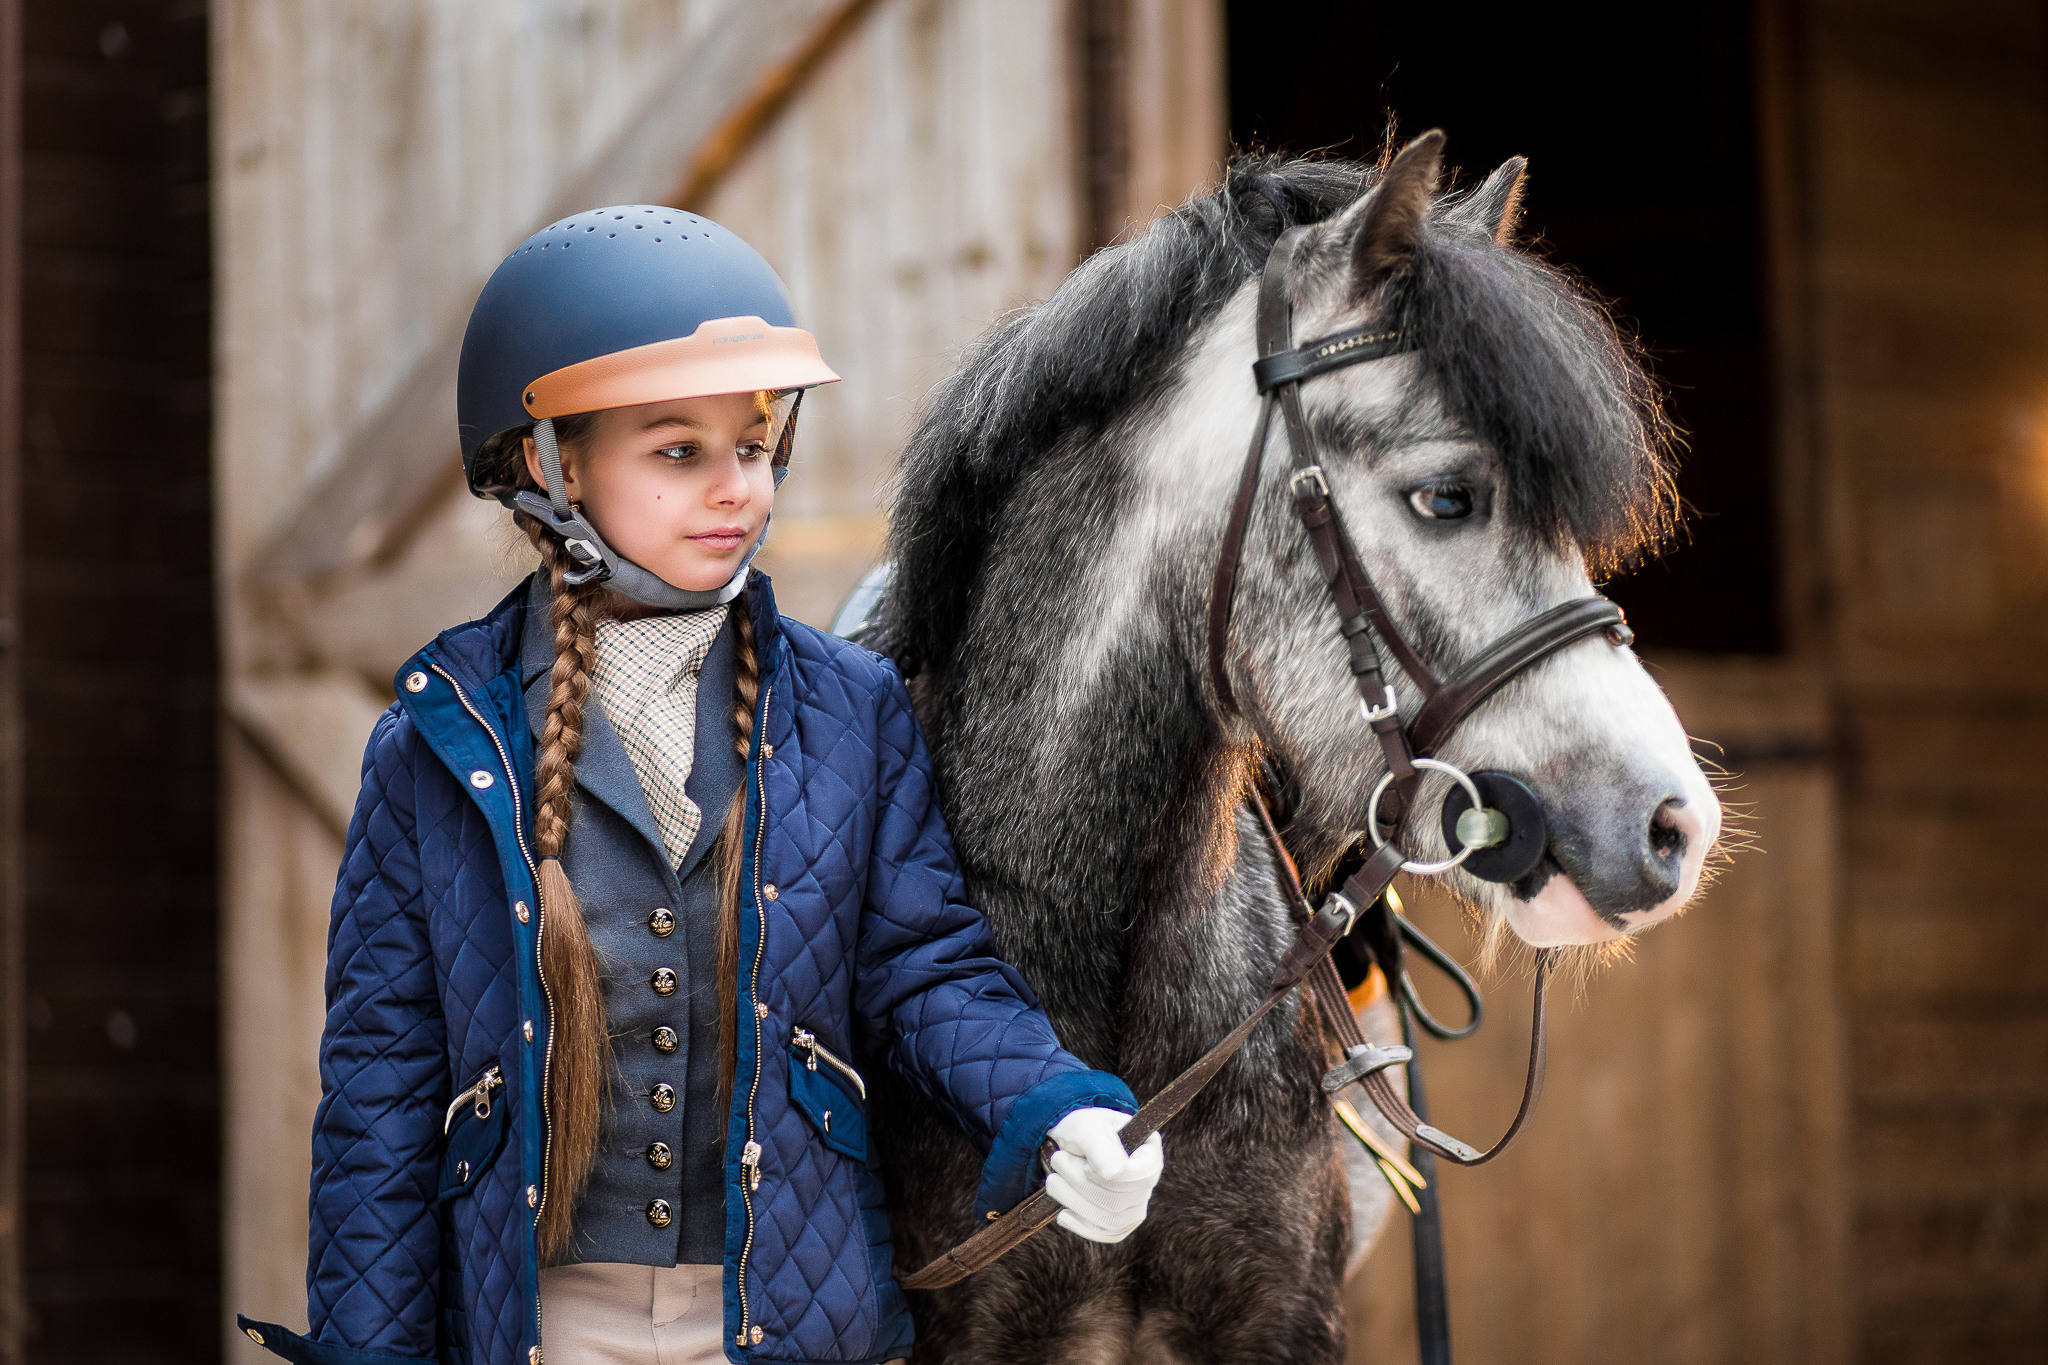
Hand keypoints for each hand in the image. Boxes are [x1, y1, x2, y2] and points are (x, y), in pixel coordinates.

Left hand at [1043, 1107, 1163, 1243]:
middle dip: (1082, 1184)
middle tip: (1058, 1159)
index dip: (1111, 1177)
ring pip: (1112, 1219)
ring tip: (1053, 1180)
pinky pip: (1105, 1233)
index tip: (1084, 1165)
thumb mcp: (1087, 1127)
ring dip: (1075, 1201)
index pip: (1142, 1176)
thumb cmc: (1081, 1129)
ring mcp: (1136, 1204)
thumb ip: (1100, 1147)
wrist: (1068, 1145)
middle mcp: (1148, 1181)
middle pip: (1121, 1200)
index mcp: (1148, 1152)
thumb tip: (1114, 1174)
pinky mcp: (1119, 1222)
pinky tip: (1063, 1214)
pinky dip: (1081, 1225)